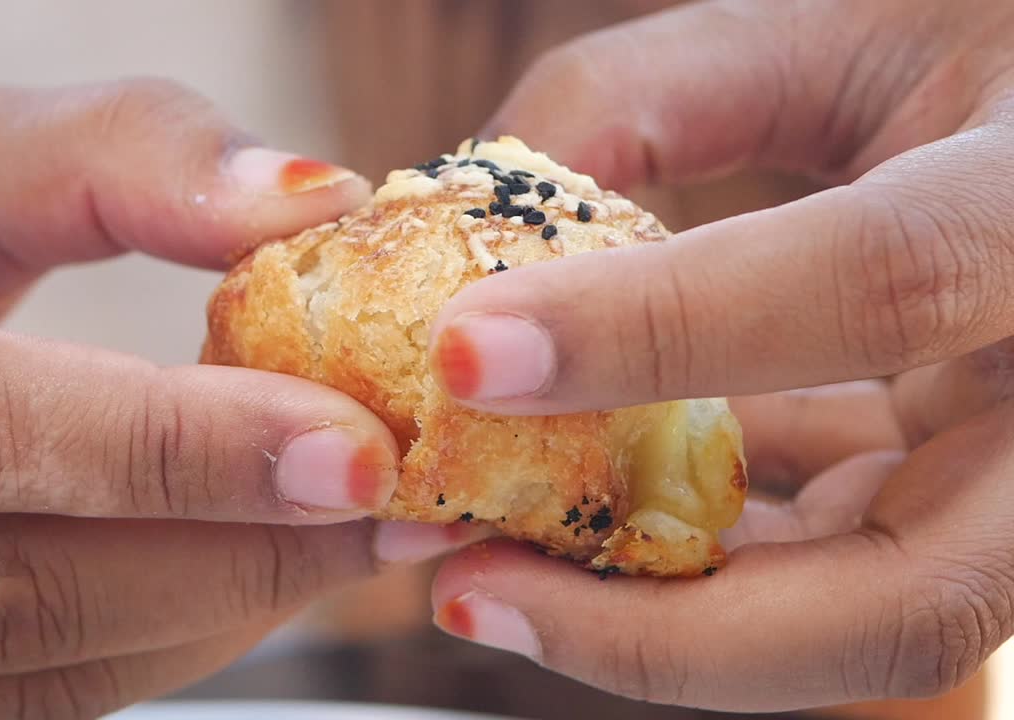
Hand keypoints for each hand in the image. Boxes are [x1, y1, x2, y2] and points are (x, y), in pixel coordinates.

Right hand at [0, 68, 480, 719]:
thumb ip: (119, 156)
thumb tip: (313, 206)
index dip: (168, 453)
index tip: (353, 448)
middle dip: (227, 558)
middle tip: (388, 507)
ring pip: (3, 673)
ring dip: (205, 617)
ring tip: (337, 539)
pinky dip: (144, 644)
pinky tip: (241, 572)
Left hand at [424, 0, 1013, 711]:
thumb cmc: (976, 51)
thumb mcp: (834, 35)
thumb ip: (654, 97)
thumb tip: (468, 203)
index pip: (878, 281)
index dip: (660, 330)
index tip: (469, 355)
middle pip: (908, 595)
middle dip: (664, 627)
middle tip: (471, 590)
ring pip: (872, 618)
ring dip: (664, 620)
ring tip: (490, 575)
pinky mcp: (985, 503)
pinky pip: (839, 566)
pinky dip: (704, 558)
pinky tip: (583, 516)